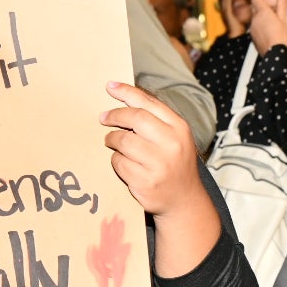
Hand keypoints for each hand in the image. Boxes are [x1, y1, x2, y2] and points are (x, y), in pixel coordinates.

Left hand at [101, 81, 202, 216]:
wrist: (183, 199)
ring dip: (112, 140)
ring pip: (123, 141)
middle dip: (114, 116)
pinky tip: (123, 163)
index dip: (127, 92)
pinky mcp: (145, 182)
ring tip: (112, 142)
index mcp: (179, 128)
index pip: (149, 103)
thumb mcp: (174, 137)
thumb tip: (125, 99)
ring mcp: (159, 164)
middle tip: (103, 118)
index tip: (110, 86)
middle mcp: (172, 144)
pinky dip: (116, 160)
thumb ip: (155, 119)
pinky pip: (118, 163)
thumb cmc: (174, 163)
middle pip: (135, 118)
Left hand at [249, 0, 286, 53]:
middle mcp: (255, 18)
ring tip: (265, 15)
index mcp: (263, 12)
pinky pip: (253, 25)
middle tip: (260, 0)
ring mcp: (252, 27)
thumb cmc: (280, 36)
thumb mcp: (283, 20)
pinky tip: (264, 26)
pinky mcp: (252, 34)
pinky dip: (257, 23)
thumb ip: (282, 6)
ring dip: (257, 14)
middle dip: (256, 3)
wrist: (273, 53)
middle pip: (254, 7)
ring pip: (253, 17)